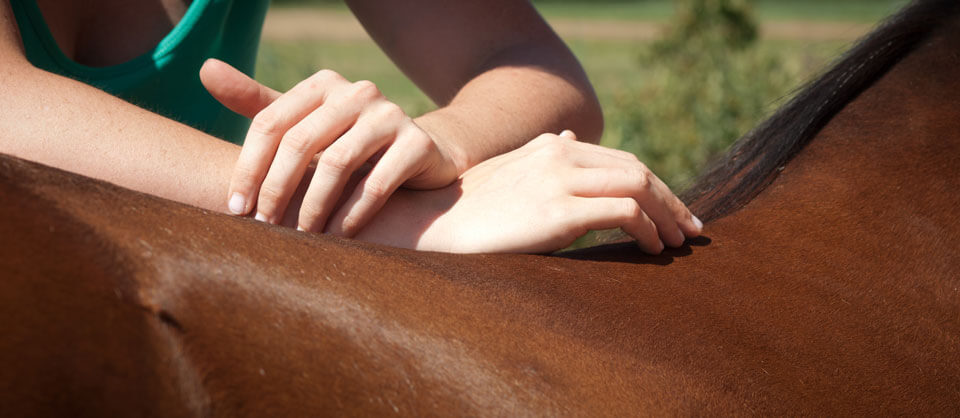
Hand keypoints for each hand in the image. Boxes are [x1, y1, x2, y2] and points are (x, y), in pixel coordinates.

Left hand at [199, 59, 459, 235]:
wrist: (422, 153)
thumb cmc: (349, 142)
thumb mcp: (305, 122)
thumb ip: (258, 102)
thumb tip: (205, 69)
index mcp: (323, 84)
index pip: (270, 123)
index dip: (248, 168)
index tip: (235, 210)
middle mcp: (357, 92)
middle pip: (300, 142)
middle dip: (276, 190)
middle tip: (264, 228)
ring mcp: (391, 115)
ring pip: (338, 163)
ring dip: (313, 206)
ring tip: (301, 237)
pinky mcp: (417, 144)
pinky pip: (378, 183)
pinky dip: (352, 214)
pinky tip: (338, 236)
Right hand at [408, 131, 701, 252]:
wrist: (430, 224)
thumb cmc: (468, 208)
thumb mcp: (508, 173)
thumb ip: (544, 158)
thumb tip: (569, 138)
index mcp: (552, 147)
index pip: (621, 160)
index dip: (655, 185)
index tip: (672, 212)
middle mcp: (560, 154)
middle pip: (637, 169)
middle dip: (670, 200)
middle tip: (690, 228)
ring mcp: (561, 180)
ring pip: (639, 186)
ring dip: (666, 216)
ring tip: (677, 243)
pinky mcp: (559, 211)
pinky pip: (624, 212)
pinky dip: (647, 230)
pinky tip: (651, 250)